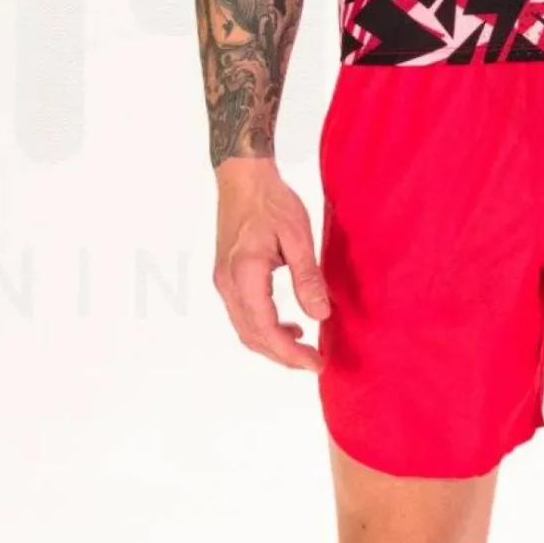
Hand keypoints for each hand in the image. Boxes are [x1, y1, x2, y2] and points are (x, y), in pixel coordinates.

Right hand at [212, 156, 331, 371]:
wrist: (242, 178)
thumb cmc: (271, 201)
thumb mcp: (298, 237)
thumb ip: (307, 278)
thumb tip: (320, 315)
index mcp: (245, 274)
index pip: (265, 329)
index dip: (291, 354)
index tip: (316, 363)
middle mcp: (228, 283)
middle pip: (252, 336)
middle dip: (282, 356)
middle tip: (314, 363)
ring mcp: (223, 282)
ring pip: (245, 329)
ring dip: (273, 344)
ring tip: (304, 348)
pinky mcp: (227, 277)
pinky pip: (243, 314)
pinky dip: (264, 328)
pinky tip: (288, 325)